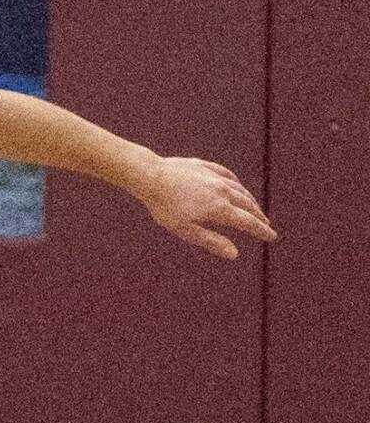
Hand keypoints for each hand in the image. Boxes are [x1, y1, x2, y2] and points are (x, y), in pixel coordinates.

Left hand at [140, 157, 275, 259]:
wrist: (151, 176)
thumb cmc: (165, 207)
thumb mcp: (185, 230)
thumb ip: (211, 241)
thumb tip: (234, 255)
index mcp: (219, 208)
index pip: (247, 222)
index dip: (260, 230)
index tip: (271, 236)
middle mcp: (222, 191)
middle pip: (247, 205)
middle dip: (258, 216)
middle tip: (265, 224)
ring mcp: (215, 177)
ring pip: (239, 189)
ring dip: (249, 200)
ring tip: (254, 207)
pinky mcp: (205, 167)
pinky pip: (228, 175)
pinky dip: (236, 184)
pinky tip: (237, 186)